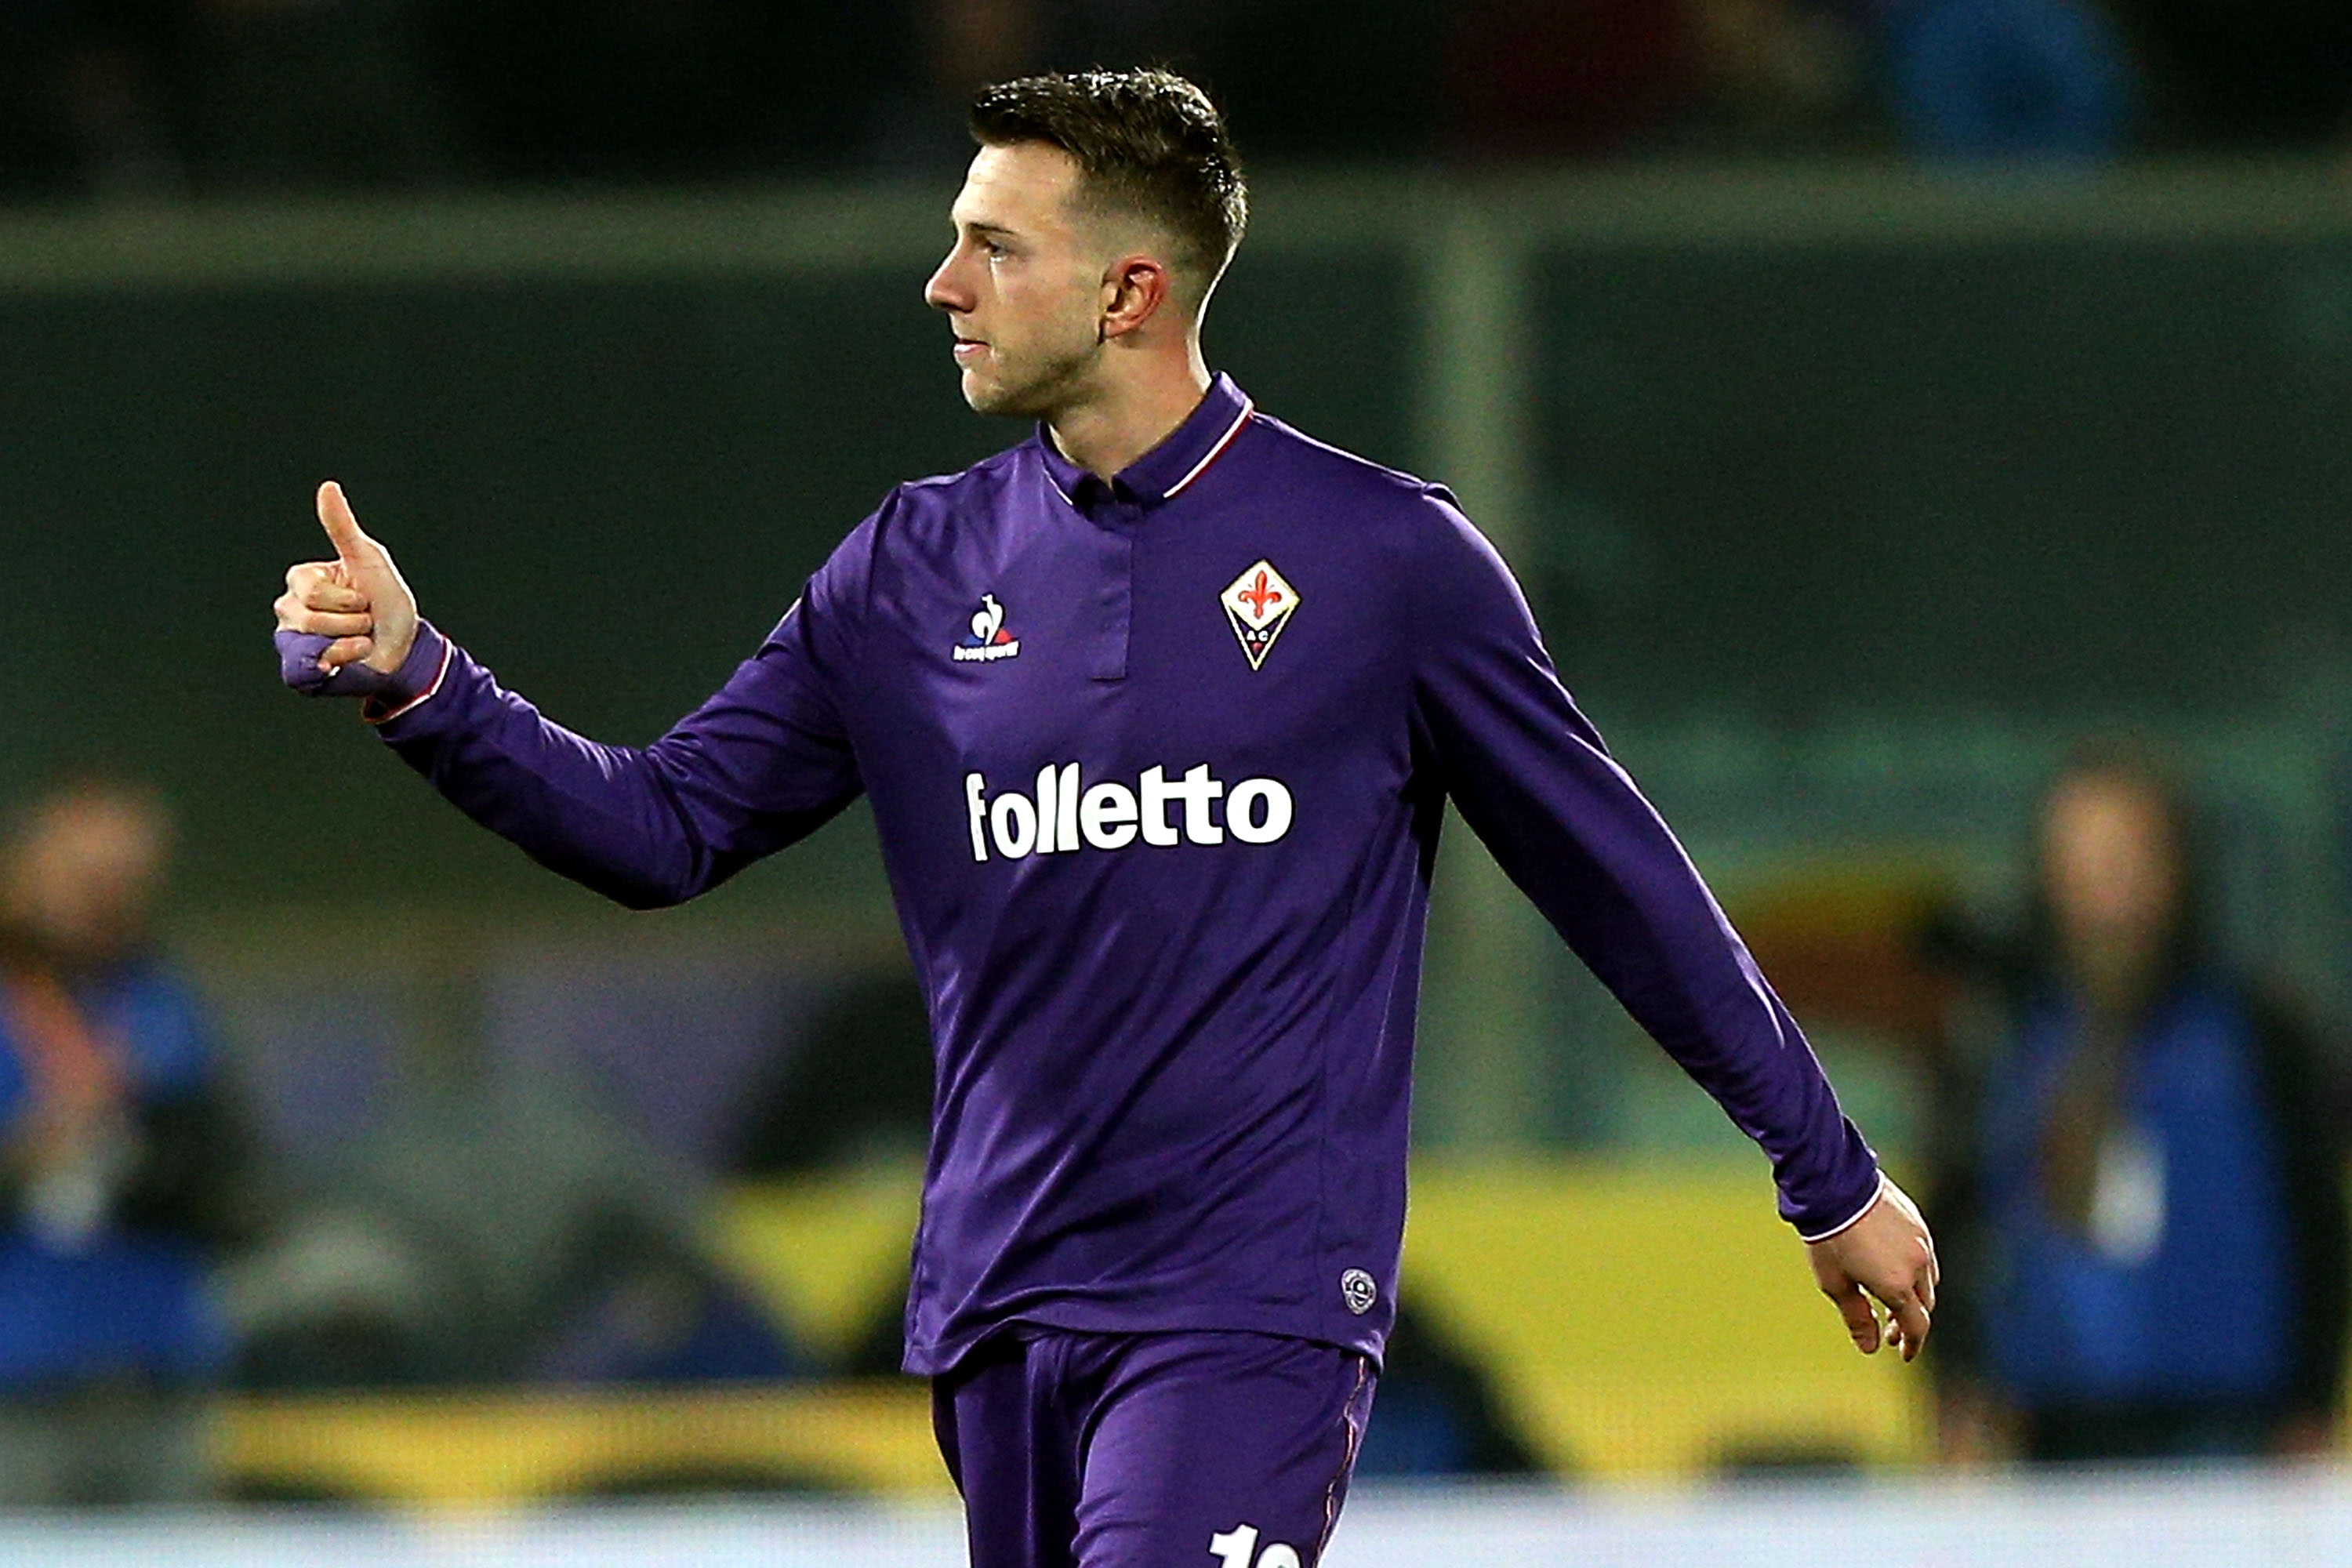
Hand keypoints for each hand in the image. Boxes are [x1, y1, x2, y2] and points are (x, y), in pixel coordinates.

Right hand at [273, 481, 419, 683]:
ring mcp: (292, 639)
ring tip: (361, 637)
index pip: (313, 591)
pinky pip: (307, 668)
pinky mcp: (300, 669)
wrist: (405, 645)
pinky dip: (340, 662)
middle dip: (353, 620)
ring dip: (352, 641)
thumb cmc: (386, 600)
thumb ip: (342, 527)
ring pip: (311, 643)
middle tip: (364, 619)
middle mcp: (289, 608)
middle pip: (310, 617)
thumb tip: (327, 487)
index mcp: (301, 580)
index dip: (348, 597)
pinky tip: (352, 656)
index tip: (362, 596)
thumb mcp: (367, 559)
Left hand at [1807, 1175, 1937, 1360]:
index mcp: (1898, 1285)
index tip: (1903, 1353)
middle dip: (1909, 1321)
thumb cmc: (1829, 1237)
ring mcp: (1921, 1241)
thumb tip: (1870, 1347)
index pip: (1916, 1326)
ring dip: (1914, 1295)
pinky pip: (1925, 1254)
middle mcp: (1917, 1265)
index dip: (1911, 1344)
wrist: (1833, 1185)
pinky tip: (1894, 1266)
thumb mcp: (1835, 1283)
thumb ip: (1856, 1317)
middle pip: (1925, 1304)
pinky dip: (1915, 1269)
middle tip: (1887, 1327)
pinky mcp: (1917, 1221)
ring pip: (1929, 1279)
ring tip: (1889, 1297)